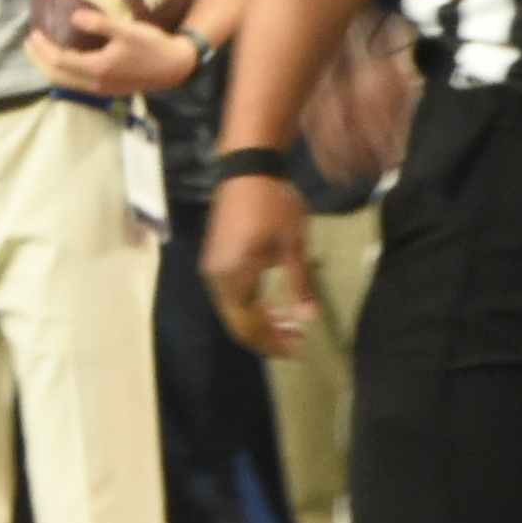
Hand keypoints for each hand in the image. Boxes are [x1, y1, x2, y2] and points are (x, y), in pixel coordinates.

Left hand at [28, 8, 203, 98]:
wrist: (174, 67)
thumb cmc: (151, 46)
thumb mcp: (126, 30)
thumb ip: (100, 24)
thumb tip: (74, 16)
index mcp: (97, 69)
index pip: (59, 62)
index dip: (43, 49)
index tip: (34, 33)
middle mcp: (96, 84)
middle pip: (57, 77)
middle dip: (39, 61)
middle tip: (30, 43)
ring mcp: (103, 89)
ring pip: (66, 83)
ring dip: (49, 68)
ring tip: (40, 51)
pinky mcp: (109, 88)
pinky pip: (77, 84)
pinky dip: (63, 72)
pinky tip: (65, 59)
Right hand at [202, 172, 314, 357]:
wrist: (248, 169)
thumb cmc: (274, 206)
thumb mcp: (293, 245)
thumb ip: (300, 284)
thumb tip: (307, 319)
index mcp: (235, 276)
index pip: (251, 325)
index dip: (273, 343)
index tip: (298, 353)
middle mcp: (217, 277)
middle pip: (239, 323)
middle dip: (267, 337)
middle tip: (297, 344)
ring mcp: (214, 267)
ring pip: (234, 310)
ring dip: (260, 322)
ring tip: (290, 327)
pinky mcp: (217, 258)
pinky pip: (231, 294)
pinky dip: (252, 306)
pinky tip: (273, 305)